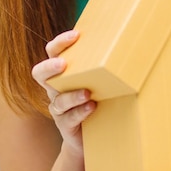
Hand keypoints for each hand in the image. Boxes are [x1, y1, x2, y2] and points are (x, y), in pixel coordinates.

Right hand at [31, 30, 95, 156]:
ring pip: (58, 99)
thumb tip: (130, 41)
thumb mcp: (99, 80)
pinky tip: (92, 107)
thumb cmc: (97, 98)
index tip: (75, 35)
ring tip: (87, 92)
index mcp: (62, 72)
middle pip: (40, 74)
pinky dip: (80, 112)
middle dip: (50, 67)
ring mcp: (58, 108)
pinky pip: (68, 118)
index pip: (52, 52)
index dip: (60, 43)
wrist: (91, 135)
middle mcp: (55, 88)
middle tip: (63, 64)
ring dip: (72, 95)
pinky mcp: (65, 125)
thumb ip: (104, 64)